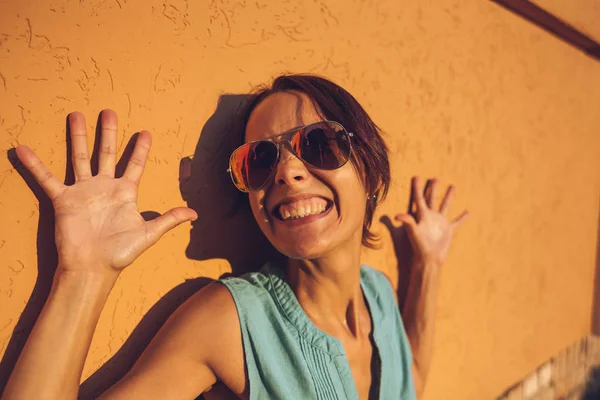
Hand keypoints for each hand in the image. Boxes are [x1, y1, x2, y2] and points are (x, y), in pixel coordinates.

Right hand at [15, 109, 196, 273]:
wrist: (93, 267)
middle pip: (106, 153)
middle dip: (109, 133)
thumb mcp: (149, 234)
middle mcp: (104, 187)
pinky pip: (47, 179)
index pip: (134, 165)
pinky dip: (35, 165)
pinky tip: (23, 149)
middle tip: (109, 111)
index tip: (146, 132)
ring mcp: (83, 192)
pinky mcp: (63, 200)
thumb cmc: (121, 252)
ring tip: (76, 114)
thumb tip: (196, 213)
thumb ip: (169, 219)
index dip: (140, 149)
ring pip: (79, 157)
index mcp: (125, 193)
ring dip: (78, 136)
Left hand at [393, 177, 467, 268]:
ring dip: (448, 197)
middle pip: (432, 199)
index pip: (419, 198)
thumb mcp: (413, 232)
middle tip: (434, 178)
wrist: (429, 258)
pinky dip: (462, 217)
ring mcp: (440, 223)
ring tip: (452, 186)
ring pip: (445, 206)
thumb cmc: (420, 246)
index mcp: (422, 215)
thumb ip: (407, 222)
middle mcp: (431, 217)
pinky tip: (468, 212)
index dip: (417, 188)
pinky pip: (457, 221)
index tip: (416, 177)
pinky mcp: (448, 230)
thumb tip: (396, 215)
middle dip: (433, 188)